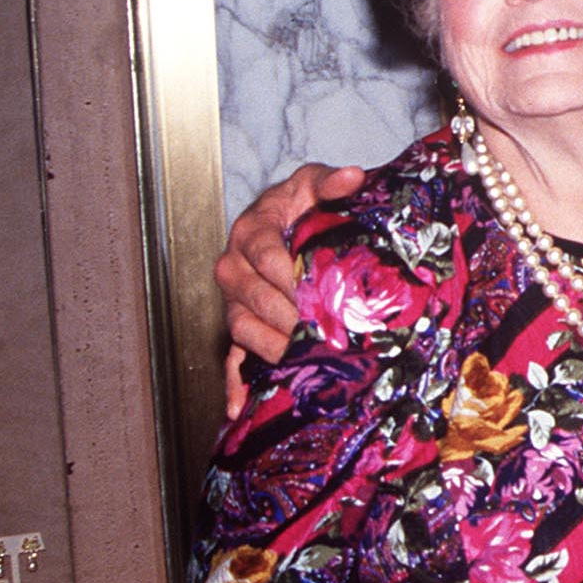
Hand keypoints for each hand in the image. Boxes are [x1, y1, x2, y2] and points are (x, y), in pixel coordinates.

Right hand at [214, 162, 364, 416]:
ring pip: (241, 326)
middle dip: (284, 313)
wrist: (294, 218)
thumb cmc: (306, 203)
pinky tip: (240, 406)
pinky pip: (231, 356)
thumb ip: (331, 182)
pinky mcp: (242, 325)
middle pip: (250, 295)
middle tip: (318, 328)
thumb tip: (352, 176)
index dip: (284, 270)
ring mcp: (235, 299)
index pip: (261, 253)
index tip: (312, 285)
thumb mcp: (317, 184)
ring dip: (269, 344)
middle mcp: (234, 266)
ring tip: (303, 355)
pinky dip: (233, 383)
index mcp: (251, 230)